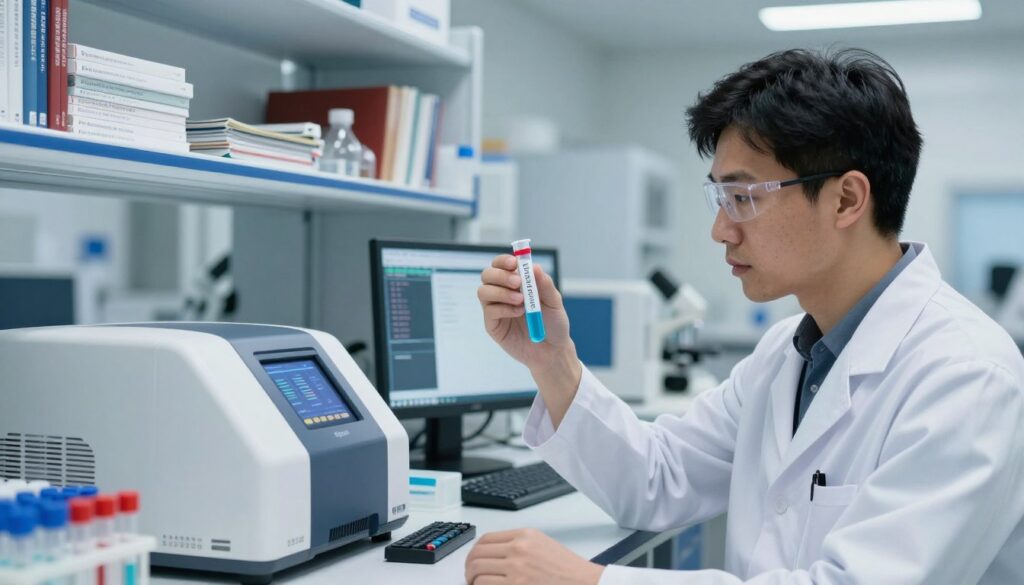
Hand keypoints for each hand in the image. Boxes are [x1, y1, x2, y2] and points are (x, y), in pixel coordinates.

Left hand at [464, 528, 603, 584]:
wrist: (584, 583)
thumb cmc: (567, 569)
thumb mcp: (542, 545)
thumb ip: (517, 545)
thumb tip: (492, 555)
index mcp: (524, 535)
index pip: (485, 540)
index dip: (474, 552)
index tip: (473, 561)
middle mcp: (518, 548)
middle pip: (477, 555)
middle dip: (469, 568)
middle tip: (470, 577)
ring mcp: (516, 568)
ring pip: (477, 572)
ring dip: (472, 580)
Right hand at [478, 255, 581, 426]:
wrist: (553, 351)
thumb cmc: (553, 325)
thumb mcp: (554, 302)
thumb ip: (545, 284)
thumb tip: (534, 267)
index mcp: (517, 283)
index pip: (501, 265)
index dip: (503, 261)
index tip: (514, 264)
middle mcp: (503, 293)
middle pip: (487, 274)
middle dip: (500, 275)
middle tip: (518, 283)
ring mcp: (496, 309)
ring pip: (483, 291)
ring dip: (501, 292)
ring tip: (521, 301)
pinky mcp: (493, 325)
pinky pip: (489, 311)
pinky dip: (503, 308)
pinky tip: (518, 312)